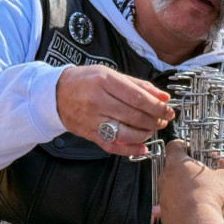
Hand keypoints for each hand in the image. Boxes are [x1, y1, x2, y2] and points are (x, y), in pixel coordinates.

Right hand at [56, 66, 172, 156]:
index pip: (138, 97)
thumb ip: (138, 85)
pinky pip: (112, 146)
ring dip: (144, 134)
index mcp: (105, 81)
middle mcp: (98, 101)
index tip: (168, 110)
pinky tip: (142, 147)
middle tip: (162, 120)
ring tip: (152, 129)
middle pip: (134, 116)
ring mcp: (92, 119)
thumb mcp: (110, 74)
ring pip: (125, 132)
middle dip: (154, 120)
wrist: (55, 93)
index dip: (157, 107)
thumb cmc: (85, 81)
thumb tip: (163, 97)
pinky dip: (129, 149)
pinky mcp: (89, 134)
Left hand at [157, 140, 223, 223]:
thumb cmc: (210, 196)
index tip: (193, 150)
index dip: (184, 146)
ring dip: (183, 191)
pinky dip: (182, 208)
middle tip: (201, 177)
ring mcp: (163, 198)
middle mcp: (165, 179)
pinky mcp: (165, 215)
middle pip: (173, 169)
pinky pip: (173, 207)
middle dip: (186, 171)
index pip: (174, 145)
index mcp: (177, 163)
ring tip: (200, 198)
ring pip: (172, 189)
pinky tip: (196, 213)